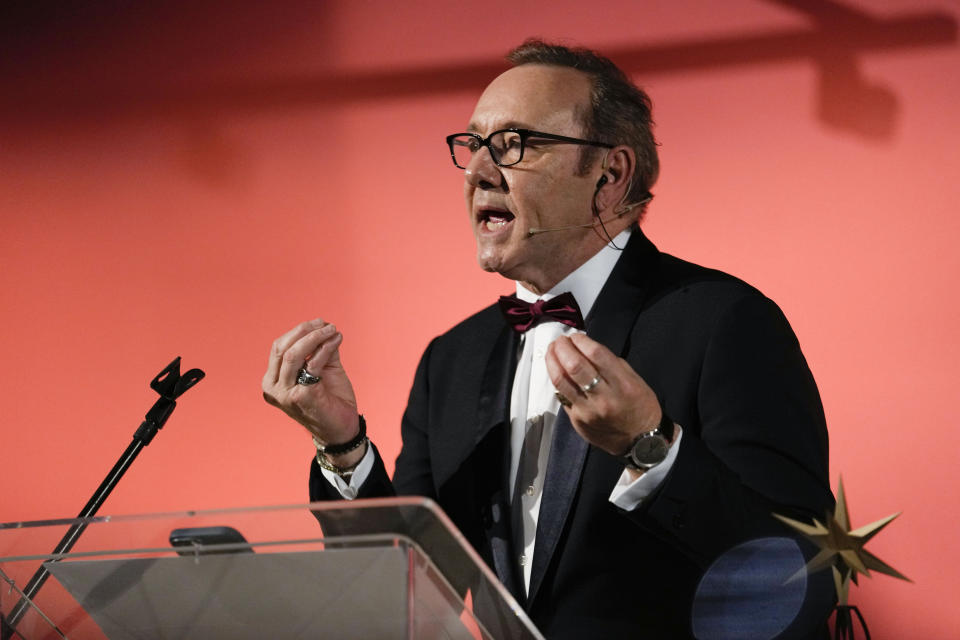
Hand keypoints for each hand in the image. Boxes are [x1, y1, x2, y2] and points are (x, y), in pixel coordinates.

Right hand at [262, 319, 361, 455]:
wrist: (341, 429)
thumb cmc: (330, 400)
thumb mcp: (323, 370)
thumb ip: (320, 350)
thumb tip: (324, 327)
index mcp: (273, 381)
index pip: (279, 347)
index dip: (298, 331)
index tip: (319, 322)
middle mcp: (273, 388)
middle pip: (283, 348)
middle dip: (305, 331)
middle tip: (326, 324)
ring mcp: (285, 394)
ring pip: (294, 354)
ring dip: (315, 337)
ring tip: (332, 330)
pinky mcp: (302, 396)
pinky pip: (313, 364)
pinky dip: (325, 348)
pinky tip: (336, 341)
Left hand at [545, 333, 661, 456]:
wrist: (640, 441)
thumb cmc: (640, 406)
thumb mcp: (634, 379)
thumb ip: (610, 363)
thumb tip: (586, 347)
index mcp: (623, 384)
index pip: (595, 354)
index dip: (581, 341)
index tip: (576, 336)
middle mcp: (604, 398)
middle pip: (574, 366)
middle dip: (562, 347)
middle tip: (560, 340)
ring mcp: (588, 411)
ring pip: (561, 381)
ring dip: (552, 361)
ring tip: (552, 351)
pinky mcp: (577, 421)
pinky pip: (562, 396)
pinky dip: (557, 380)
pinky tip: (557, 371)